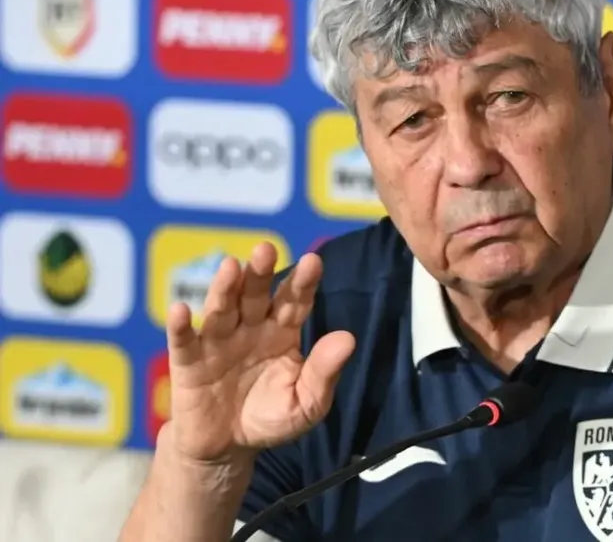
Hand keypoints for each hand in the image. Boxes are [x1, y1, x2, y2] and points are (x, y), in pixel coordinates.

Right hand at [163, 242, 355, 463]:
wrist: (228, 447)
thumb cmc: (271, 417)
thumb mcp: (306, 403)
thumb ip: (325, 372)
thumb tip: (348, 339)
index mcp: (282, 332)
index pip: (294, 302)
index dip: (302, 282)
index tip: (313, 261)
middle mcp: (250, 328)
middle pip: (255, 295)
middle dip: (260, 272)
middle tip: (266, 248)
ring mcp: (217, 342)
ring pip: (221, 309)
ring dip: (224, 287)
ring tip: (230, 266)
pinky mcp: (188, 363)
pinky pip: (184, 342)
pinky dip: (180, 326)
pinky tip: (179, 309)